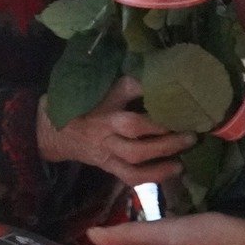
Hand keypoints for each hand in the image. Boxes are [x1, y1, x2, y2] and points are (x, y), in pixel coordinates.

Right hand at [37, 75, 195, 186]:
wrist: (53, 132)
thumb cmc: (83, 104)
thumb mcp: (99, 85)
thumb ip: (126, 81)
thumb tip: (163, 69)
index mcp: (103, 98)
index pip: (127, 87)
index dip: (148, 85)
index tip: (172, 78)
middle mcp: (105, 123)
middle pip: (134, 126)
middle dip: (164, 125)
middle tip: (191, 120)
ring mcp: (106, 147)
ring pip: (136, 153)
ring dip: (165, 150)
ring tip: (188, 144)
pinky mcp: (108, 166)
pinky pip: (131, 175)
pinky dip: (154, 175)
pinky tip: (175, 169)